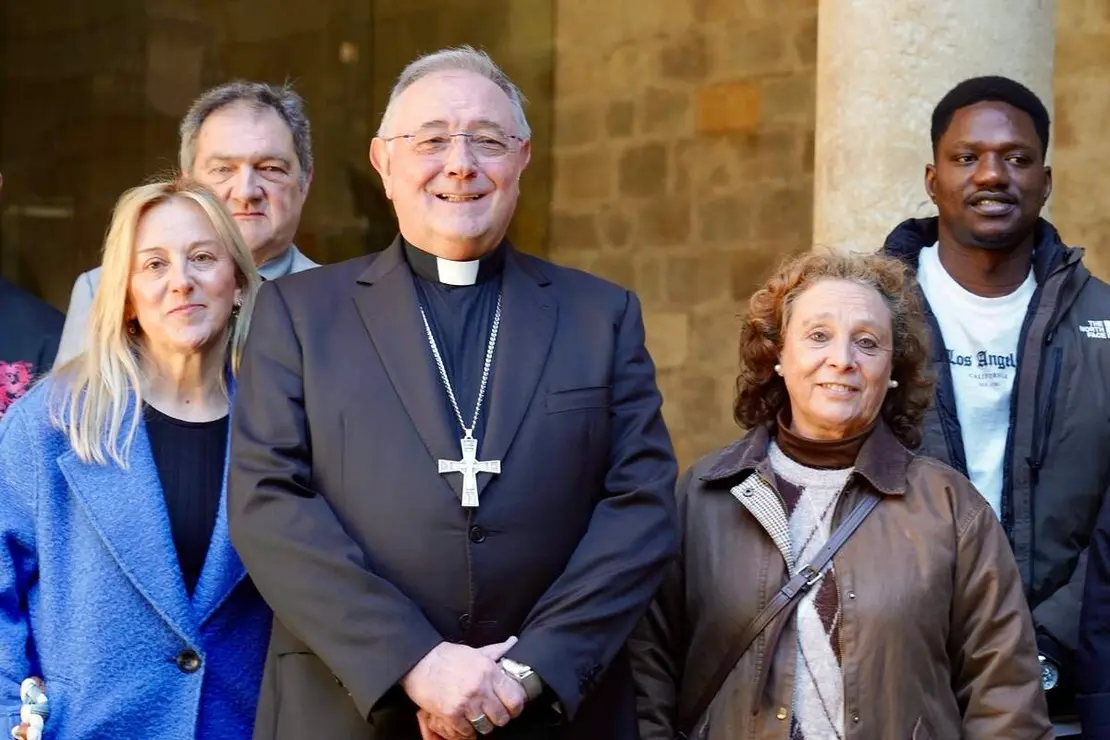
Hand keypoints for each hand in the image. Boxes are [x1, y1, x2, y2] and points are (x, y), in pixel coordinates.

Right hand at [402, 637, 520, 737]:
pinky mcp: (450, 713)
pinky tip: (463, 721)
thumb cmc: (447, 656)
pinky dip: (466, 730)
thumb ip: (497, 650)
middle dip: (498, 718)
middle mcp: (480, 687)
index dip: (515, 708)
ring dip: (482, 725)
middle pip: (501, 717)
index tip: (511, 709)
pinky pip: (466, 731)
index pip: (514, 699)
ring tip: (477, 718)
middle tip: (492, 715)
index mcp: (489, 670)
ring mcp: (465, 701)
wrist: (419, 661)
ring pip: (485, 726)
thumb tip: (513, 642)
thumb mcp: (476, 651)